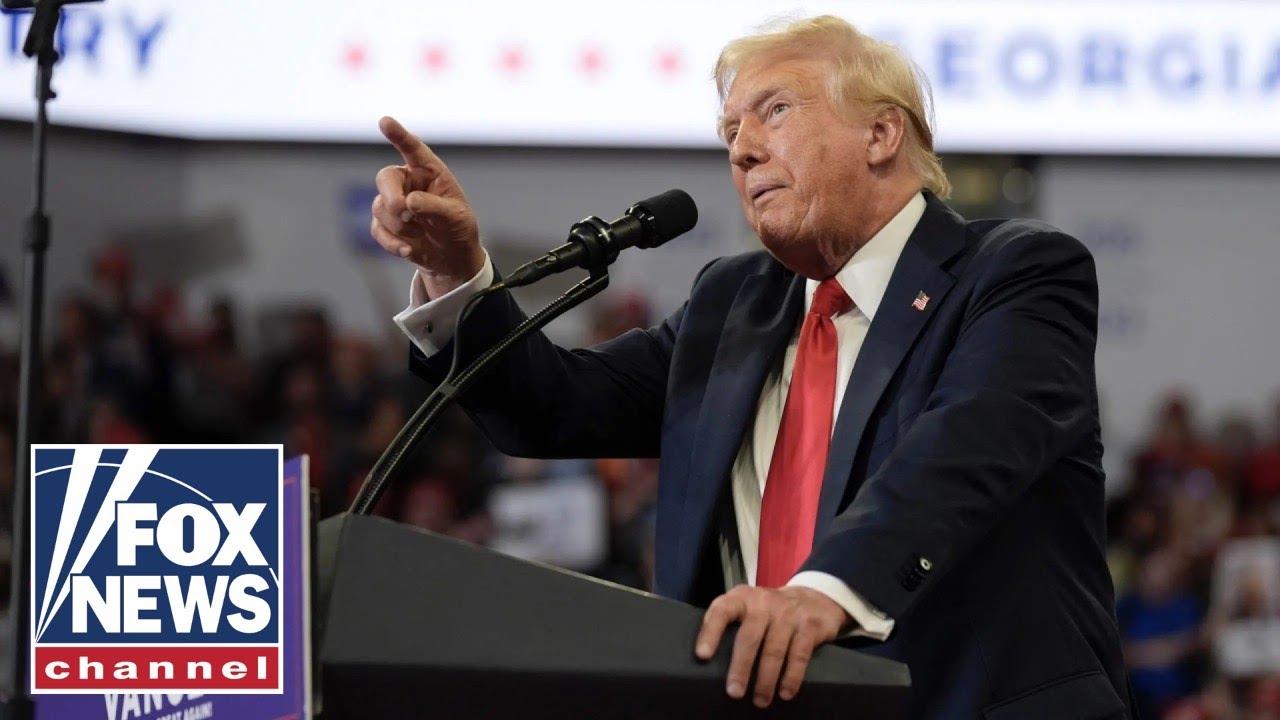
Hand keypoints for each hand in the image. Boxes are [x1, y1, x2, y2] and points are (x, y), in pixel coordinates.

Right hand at [371, 116, 484, 297]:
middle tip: (405, 213)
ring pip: (380, 208)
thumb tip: (408, 202)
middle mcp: (408, 182)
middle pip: (385, 178)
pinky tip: (408, 250)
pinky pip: (377, 230)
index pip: (412, 149)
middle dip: (392, 197)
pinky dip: (392, 243)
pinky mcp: (385, 224)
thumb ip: (433, 207)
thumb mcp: (455, 217)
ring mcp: (393, 202)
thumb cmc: (457, 229)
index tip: (385, 121)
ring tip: (420, 233)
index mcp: (429, 172)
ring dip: (400, 226)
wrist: (451, 257)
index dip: (398, 135)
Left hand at [695, 585, 849, 708]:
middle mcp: (764, 603)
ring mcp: (788, 614)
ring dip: (765, 680)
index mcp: (742, 598)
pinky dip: (791, 677)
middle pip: (749, 637)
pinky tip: (785, 692)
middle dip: (740, 668)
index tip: (702, 655)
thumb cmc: (771, 611)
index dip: (710, 632)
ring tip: (760, 700)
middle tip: (734, 692)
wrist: (814, 599)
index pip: (722, 611)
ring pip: (774, 651)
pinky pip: (798, 655)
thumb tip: (710, 661)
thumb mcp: (749, 607)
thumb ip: (732, 624)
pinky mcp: (810, 626)